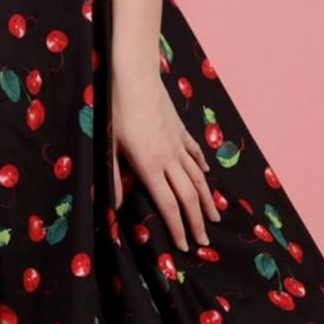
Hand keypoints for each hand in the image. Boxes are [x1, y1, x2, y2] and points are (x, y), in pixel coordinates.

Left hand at [110, 75, 221, 250]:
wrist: (134, 76)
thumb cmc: (116, 110)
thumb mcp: (109, 146)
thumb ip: (113, 178)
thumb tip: (116, 207)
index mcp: (150, 166)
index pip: (169, 205)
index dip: (178, 228)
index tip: (186, 246)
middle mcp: (169, 158)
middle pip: (189, 196)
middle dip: (197, 221)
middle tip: (205, 241)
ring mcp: (177, 143)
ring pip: (197, 177)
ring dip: (206, 199)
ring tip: (214, 216)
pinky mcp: (179, 129)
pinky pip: (194, 153)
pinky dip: (201, 167)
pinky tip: (205, 174)